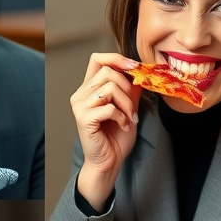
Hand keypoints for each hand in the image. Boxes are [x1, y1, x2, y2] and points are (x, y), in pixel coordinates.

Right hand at [71, 53, 141, 209]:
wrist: (109, 162)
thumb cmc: (116, 137)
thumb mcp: (129, 107)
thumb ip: (131, 89)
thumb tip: (141, 71)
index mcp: (89, 88)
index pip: (97, 59)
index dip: (116, 58)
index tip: (134, 66)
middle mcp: (80, 94)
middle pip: (107, 71)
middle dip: (127, 87)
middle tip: (133, 106)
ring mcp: (80, 106)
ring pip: (109, 88)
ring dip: (126, 104)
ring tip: (129, 118)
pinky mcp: (83, 118)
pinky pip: (109, 107)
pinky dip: (122, 117)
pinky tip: (124, 126)